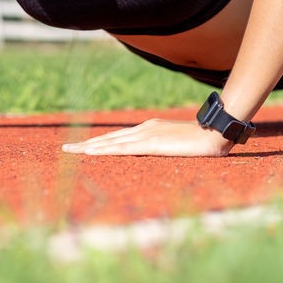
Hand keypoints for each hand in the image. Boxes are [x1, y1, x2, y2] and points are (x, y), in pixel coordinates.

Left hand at [62, 118, 233, 156]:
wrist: (216, 132)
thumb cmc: (205, 140)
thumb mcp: (182, 144)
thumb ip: (171, 148)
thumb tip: (169, 154)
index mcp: (150, 129)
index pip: (120, 137)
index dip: (101, 142)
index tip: (84, 147)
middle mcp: (144, 129)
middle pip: (110, 138)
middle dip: (87, 144)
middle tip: (66, 150)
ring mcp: (146, 134)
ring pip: (110, 141)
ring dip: (89, 147)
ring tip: (70, 152)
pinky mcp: (150, 143)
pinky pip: (121, 148)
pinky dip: (103, 150)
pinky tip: (90, 153)